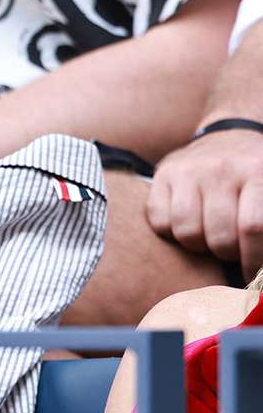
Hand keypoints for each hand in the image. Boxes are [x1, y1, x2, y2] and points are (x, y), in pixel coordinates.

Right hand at [148, 129, 262, 276]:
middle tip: (233, 251)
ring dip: (200, 246)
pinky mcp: (162, 175)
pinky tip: (189, 222)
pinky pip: (160, 222)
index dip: (254, 261)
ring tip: (210, 237)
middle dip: (228, 255)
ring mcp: (188, 171)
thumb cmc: (257, 175)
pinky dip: (172, 232)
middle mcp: (221, 169)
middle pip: (220, 237)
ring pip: (187, 233)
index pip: (253, 228)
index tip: (253, 275)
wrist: (229, 136)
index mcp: (258, 171)